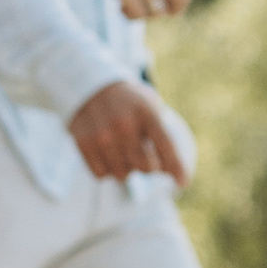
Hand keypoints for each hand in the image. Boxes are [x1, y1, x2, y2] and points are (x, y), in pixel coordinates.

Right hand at [68, 80, 191, 185]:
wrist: (91, 86)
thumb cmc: (130, 103)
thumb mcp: (150, 107)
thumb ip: (161, 137)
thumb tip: (166, 171)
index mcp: (146, 113)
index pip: (166, 145)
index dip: (176, 167)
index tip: (183, 182)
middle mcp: (124, 124)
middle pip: (146, 167)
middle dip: (149, 166)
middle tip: (144, 154)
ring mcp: (102, 135)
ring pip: (122, 174)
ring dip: (126, 167)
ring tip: (122, 148)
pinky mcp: (84, 143)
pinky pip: (101, 174)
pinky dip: (107, 169)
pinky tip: (107, 152)